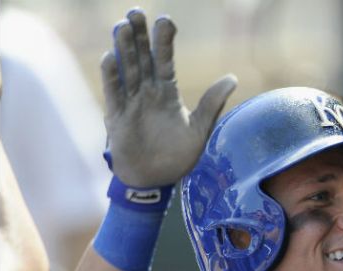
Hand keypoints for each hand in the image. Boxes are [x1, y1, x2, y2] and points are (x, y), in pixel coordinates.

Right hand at [101, 9, 236, 187]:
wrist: (156, 181)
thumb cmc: (178, 157)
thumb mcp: (200, 130)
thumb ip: (212, 104)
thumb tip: (232, 78)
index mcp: (167, 92)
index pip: (165, 61)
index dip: (164, 41)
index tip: (165, 20)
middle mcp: (146, 93)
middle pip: (142, 59)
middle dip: (139, 36)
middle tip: (135, 12)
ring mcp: (130, 103)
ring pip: (127, 70)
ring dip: (124, 49)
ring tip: (122, 26)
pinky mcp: (117, 118)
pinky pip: (114, 94)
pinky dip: (112, 77)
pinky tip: (110, 58)